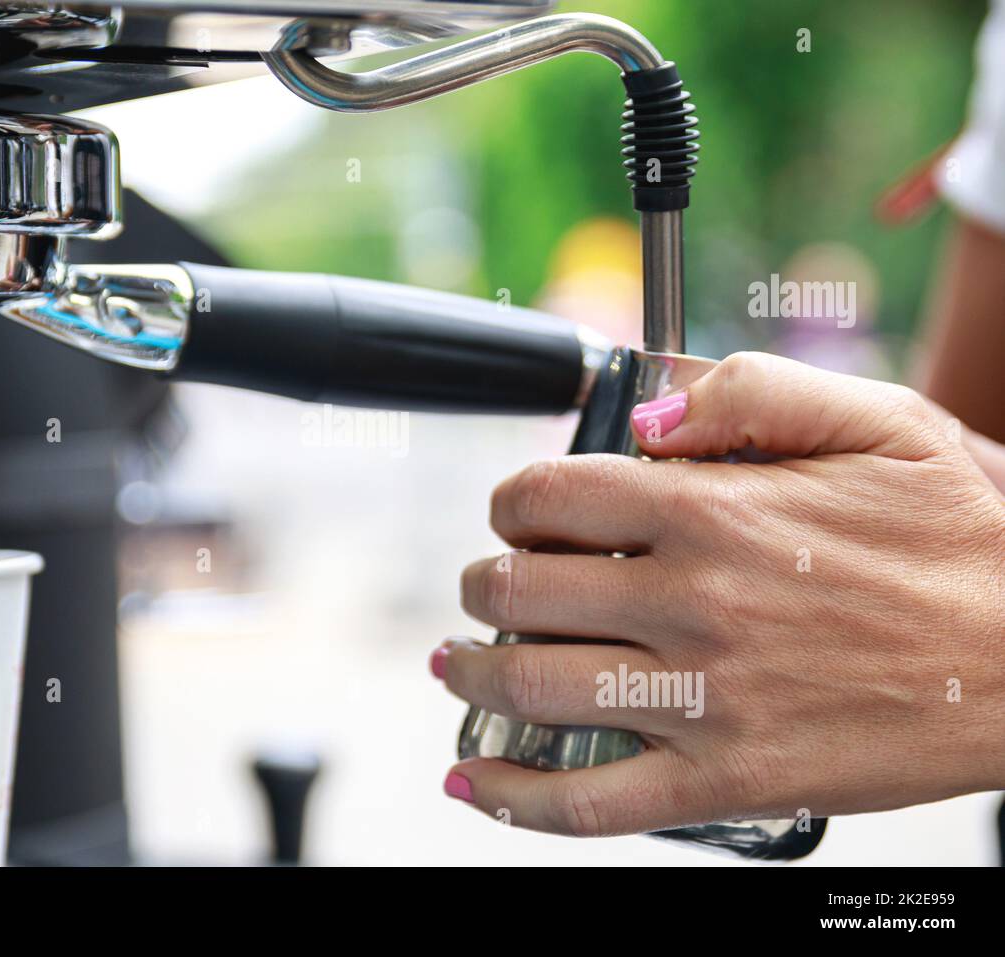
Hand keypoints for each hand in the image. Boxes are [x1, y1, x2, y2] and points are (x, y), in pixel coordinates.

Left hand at [433, 352, 1004, 836]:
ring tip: (458, 659)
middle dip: (482, 582)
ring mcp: (702, 699)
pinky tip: (471, 781)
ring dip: (471, 671)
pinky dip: (512, 799)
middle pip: (519, 591)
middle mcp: (692, 602)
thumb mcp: (880, 423)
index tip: (517, 511)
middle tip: (488, 584)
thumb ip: (752, 393)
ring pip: (532, 688)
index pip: (549, 496)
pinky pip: (588, 804)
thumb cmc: (956, 542)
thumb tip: (642, 417)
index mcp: (715, 512)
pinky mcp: (726, 781)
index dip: (511, 499)